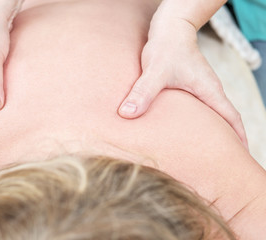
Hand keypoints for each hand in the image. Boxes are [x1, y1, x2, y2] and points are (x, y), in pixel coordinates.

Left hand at [118, 20, 247, 148]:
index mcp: (209, 91)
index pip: (231, 119)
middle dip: (224, 142)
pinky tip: (183, 133)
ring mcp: (199, 90)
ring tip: (201, 154)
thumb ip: (143, 92)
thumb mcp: (155, 71)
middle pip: (223, 122)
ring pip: (210, 116)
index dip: (238, 139)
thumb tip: (127, 114)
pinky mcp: (188, 88)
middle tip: (218, 165)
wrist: (169, 29)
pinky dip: (195, 123)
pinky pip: (197, 109)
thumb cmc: (167, 47)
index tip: (239, 157)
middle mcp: (208, 92)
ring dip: (210, 133)